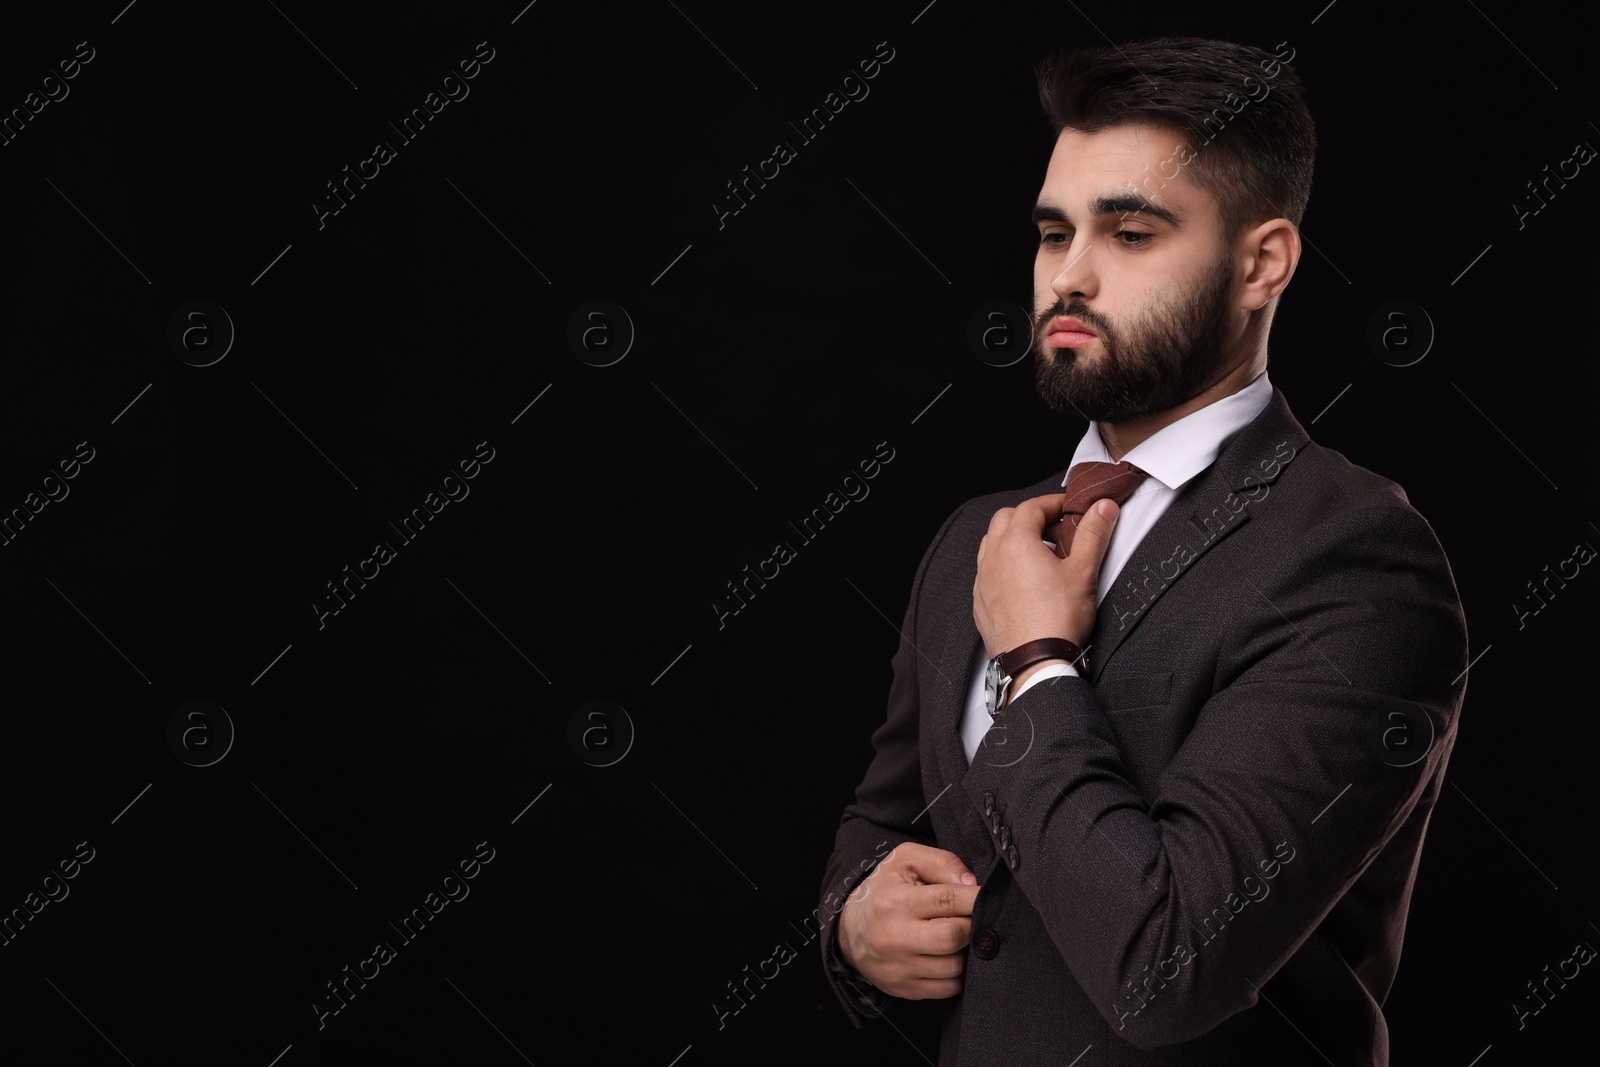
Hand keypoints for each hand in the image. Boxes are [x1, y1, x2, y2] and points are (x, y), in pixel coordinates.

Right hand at [836, 843, 979, 998]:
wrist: (851, 930)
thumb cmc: (885, 890)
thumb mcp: (906, 861)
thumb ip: (942, 863)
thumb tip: (972, 885)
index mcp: (895, 902)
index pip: (946, 900)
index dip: (975, 898)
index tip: (986, 896)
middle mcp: (895, 937)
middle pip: (952, 937)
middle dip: (971, 926)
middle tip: (970, 917)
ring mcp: (900, 968)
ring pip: (954, 966)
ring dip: (965, 951)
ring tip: (958, 936)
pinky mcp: (906, 989)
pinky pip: (949, 988)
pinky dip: (957, 973)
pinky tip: (949, 956)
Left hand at [974, 494, 1118, 657]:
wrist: (1035, 663)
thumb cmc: (1057, 619)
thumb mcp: (1083, 571)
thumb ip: (1093, 534)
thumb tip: (1103, 508)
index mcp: (1015, 543)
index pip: (1031, 507)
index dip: (1052, 504)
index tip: (1069, 510)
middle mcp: (992, 558)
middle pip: (1006, 519)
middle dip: (1031, 518)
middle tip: (1057, 532)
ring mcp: (983, 581)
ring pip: (992, 544)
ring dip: (1014, 540)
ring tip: (1041, 555)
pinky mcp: (981, 602)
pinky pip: (988, 572)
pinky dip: (1004, 565)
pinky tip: (1024, 581)